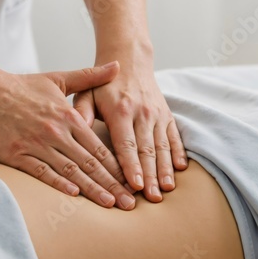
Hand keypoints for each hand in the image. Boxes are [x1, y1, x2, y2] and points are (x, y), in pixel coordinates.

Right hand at [0, 62, 136, 208]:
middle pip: (91, 163)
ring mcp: (37, 144)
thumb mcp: (58, 78)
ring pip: (70, 171)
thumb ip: (89, 76)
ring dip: (92, 189)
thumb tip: (117, 65)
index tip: (133, 181)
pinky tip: (73, 194)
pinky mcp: (16, 154)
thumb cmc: (20, 86)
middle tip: (130, 203)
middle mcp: (57, 133)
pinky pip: (41, 172)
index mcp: (69, 117)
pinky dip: (58, 183)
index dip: (119, 166)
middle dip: (113, 184)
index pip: (100, 147)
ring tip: (110, 203)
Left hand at [73, 57, 186, 201]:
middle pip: (147, 150)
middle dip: (149, 176)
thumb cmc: (103, 85)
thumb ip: (82, 112)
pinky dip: (178, 153)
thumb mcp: (87, 93)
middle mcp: (142, 113)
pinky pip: (174, 137)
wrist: (130, 61)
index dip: (131, 166)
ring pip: (163, 146)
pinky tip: (179, 170)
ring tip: (166, 189)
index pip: (126, 144)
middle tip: (152, 198)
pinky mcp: (167, 115)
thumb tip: (77, 130)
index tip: (134, 185)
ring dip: (165, 169)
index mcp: (120, 111)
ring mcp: (157, 115)